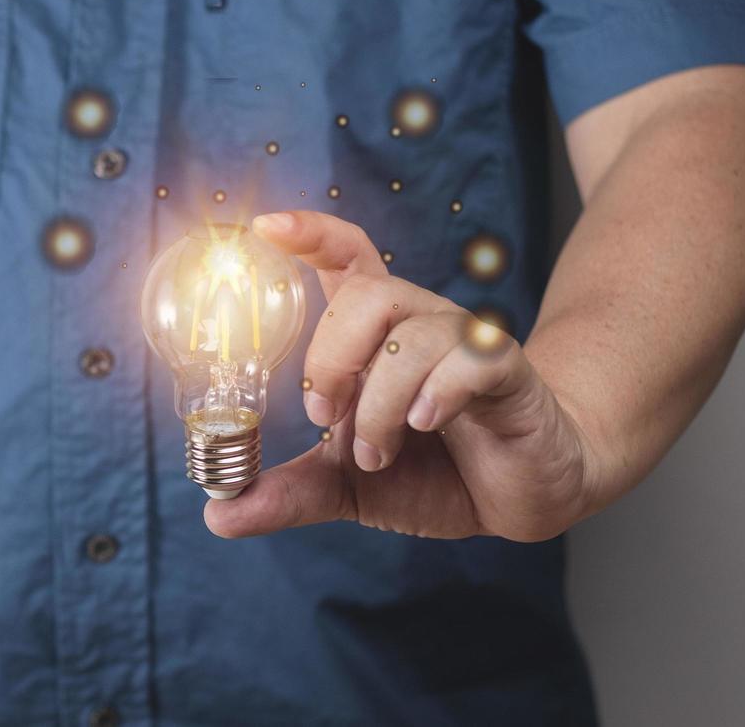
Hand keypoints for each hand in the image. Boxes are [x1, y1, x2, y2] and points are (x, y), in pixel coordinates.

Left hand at [205, 211, 600, 541]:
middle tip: (323, 419)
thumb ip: (289, 494)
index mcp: (378, 336)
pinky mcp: (507, 372)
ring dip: (379, 402)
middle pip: (369, 293)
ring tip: (377, 453)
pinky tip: (425, 425)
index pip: (347, 257)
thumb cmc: (439, 472)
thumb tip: (220, 516)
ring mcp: (466, 343)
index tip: (266, 228)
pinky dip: (434, 393)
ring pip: (412, 334)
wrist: (524, 495)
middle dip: (331, 357)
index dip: (310, 234)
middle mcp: (420, 324)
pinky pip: (468, 357)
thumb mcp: (348, 489)